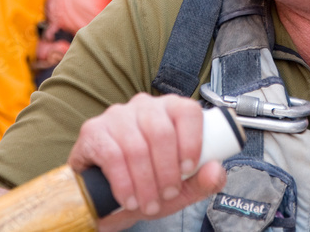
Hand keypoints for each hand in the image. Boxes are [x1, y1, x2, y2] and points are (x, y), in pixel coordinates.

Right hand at [68, 93, 226, 229]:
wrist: (109, 197)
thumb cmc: (150, 183)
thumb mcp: (183, 187)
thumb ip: (204, 181)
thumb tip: (216, 169)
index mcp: (171, 110)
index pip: (187, 110)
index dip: (192, 140)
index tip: (189, 168)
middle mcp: (144, 106)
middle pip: (161, 131)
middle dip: (167, 170)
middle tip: (167, 194)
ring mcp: (117, 115)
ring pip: (137, 146)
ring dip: (145, 182)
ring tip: (148, 203)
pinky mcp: (93, 130)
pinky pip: (112, 156)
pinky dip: (124, 183)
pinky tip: (129, 199)